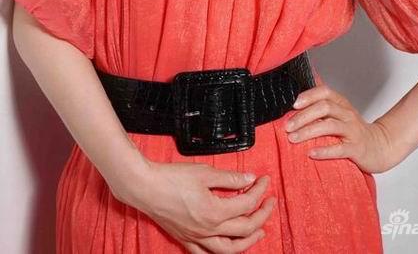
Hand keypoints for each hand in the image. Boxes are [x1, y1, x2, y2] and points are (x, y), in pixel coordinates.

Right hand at [115, 159, 276, 251]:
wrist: (145, 188)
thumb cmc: (173, 178)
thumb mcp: (205, 173)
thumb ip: (230, 178)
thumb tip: (249, 179)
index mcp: (215, 212)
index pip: (247, 204)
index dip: (260, 191)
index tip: (265, 180)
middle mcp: (208, 230)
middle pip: (244, 229)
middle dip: (262, 215)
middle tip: (270, 202)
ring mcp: (197, 237)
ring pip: (229, 249)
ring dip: (248, 242)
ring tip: (259, 232)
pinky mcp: (186, 239)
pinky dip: (221, 252)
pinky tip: (227, 246)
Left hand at [284, 83, 398, 173]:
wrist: (380, 147)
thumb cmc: (353, 131)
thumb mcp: (339, 114)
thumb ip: (322, 108)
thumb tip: (296, 102)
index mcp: (342, 104)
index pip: (325, 92)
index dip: (309, 96)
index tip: (293, 104)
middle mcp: (347, 114)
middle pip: (325, 107)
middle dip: (303, 116)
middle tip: (287, 126)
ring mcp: (353, 131)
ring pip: (330, 126)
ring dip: (309, 131)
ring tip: (293, 139)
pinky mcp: (357, 148)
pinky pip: (340, 149)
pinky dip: (324, 151)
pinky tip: (311, 153)